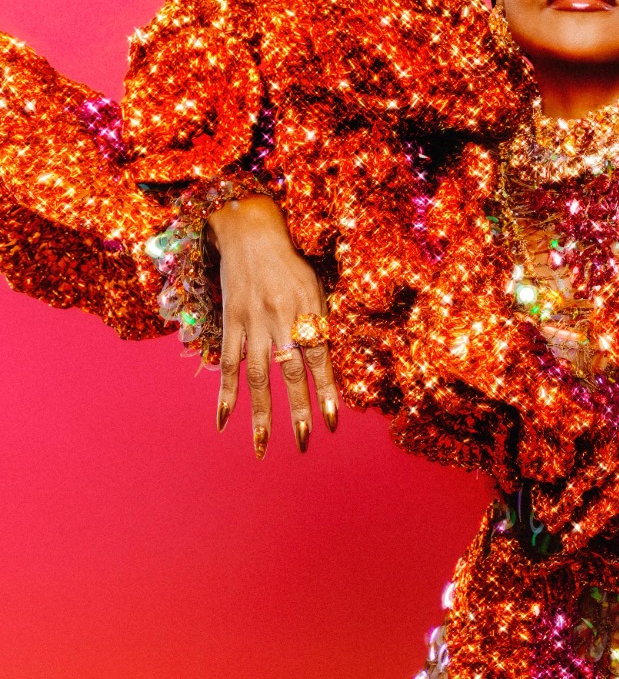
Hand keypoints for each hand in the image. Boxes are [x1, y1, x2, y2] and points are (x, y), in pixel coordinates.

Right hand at [207, 196, 338, 456]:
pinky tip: (224, 421)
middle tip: (305, 443)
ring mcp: (252, 324)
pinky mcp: (230, 324)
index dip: (327, 391)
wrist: (250, 233)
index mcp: (307, 312)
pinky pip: (227, 364)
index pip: (320, 359)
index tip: (334, 421)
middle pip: (291, 373)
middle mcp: (280, 321)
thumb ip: (320, 324)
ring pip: (256, 377)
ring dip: (261, 413)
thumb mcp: (315, 288)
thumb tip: (326, 361)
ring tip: (263, 445)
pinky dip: (225, 394)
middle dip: (298, 410)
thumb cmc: (290, 264)